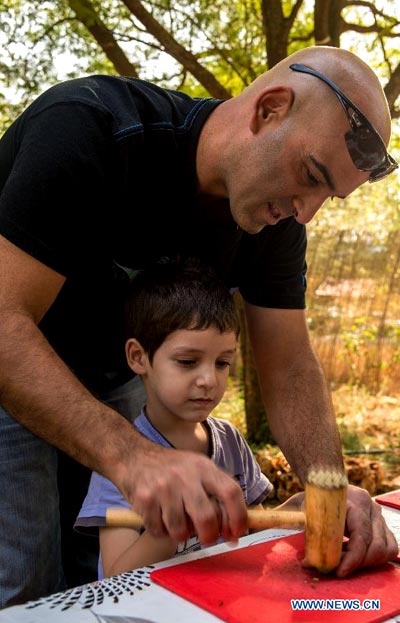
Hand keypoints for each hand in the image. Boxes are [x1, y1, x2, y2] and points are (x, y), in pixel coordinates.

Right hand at [118, 441, 247, 544]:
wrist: (133, 456)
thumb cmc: (170, 469)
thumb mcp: (197, 469)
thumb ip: (216, 494)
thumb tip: (235, 530)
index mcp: (204, 467)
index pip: (231, 492)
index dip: (239, 518)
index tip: (236, 533)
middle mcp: (186, 476)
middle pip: (208, 518)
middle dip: (209, 535)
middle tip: (206, 537)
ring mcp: (164, 487)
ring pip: (181, 530)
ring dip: (180, 534)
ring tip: (176, 520)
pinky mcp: (146, 499)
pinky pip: (159, 531)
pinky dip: (161, 531)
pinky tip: (159, 517)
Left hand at [276, 486, 397, 575]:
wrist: (323, 482)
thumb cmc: (311, 496)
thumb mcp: (298, 507)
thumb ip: (287, 520)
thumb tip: (265, 532)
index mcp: (354, 500)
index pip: (361, 537)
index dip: (351, 559)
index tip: (337, 572)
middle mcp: (370, 507)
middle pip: (375, 547)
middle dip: (355, 564)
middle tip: (335, 569)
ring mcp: (378, 515)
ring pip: (385, 549)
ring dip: (366, 562)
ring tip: (343, 561)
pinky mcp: (382, 525)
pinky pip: (389, 547)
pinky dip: (374, 558)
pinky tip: (353, 556)